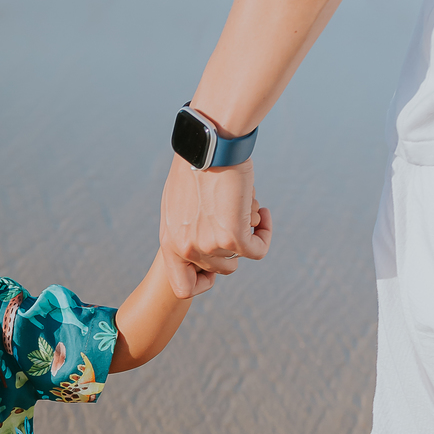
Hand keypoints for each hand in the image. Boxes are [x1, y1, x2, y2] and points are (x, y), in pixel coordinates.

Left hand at [159, 155, 271, 297]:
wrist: (210, 145)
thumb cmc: (195, 166)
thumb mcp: (177, 201)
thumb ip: (184, 227)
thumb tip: (200, 240)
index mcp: (169, 242)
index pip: (184, 287)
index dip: (203, 280)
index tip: (214, 263)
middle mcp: (187, 248)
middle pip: (219, 268)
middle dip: (230, 247)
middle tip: (233, 219)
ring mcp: (210, 245)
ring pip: (239, 257)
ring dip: (246, 234)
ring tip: (243, 205)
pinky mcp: (234, 237)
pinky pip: (258, 249)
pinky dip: (264, 233)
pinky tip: (262, 212)